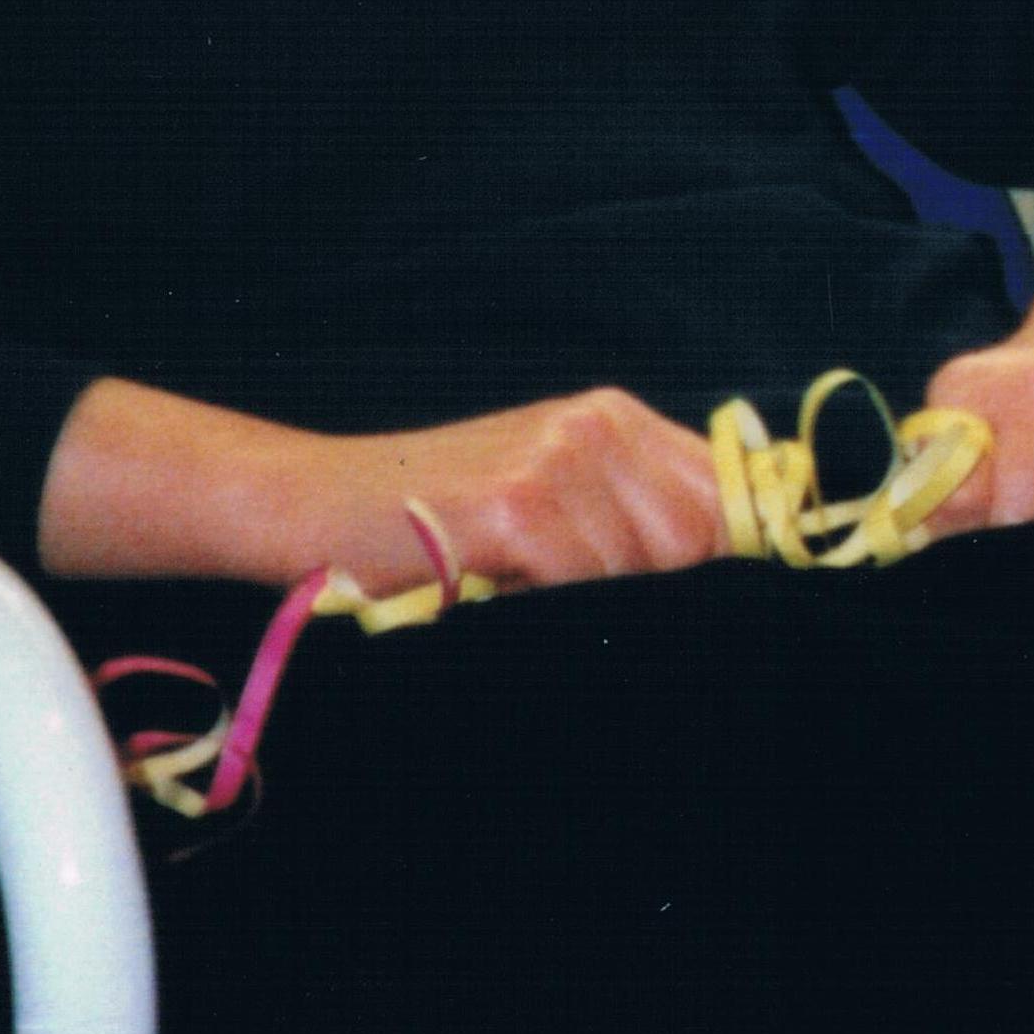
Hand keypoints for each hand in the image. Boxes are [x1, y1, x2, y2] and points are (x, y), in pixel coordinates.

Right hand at [40, 375, 733, 593]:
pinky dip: (552, 613)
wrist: (307, 505)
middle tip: (580, 615)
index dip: (723, 564)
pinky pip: (585, 586)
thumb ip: (623, 518)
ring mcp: (558, 461)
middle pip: (697, 542)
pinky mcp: (516, 507)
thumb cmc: (426, 522)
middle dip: (660, 597)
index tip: (703, 614)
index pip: (726, 497)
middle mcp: (596, 426)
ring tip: (524, 601)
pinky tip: (497, 599)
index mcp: (613, 418)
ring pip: (646, 573)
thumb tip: (721, 585)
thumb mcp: (541, 496)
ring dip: (598, 612)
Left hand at [924, 203, 1033, 529]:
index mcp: (967, 387)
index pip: (955, 493)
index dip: (973, 526)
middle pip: (1020, 508)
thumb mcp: (973, 430)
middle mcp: (1031, 378)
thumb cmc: (1029, 409)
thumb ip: (947, 490)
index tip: (987, 522)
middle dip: (1027, 534)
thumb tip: (941, 532)